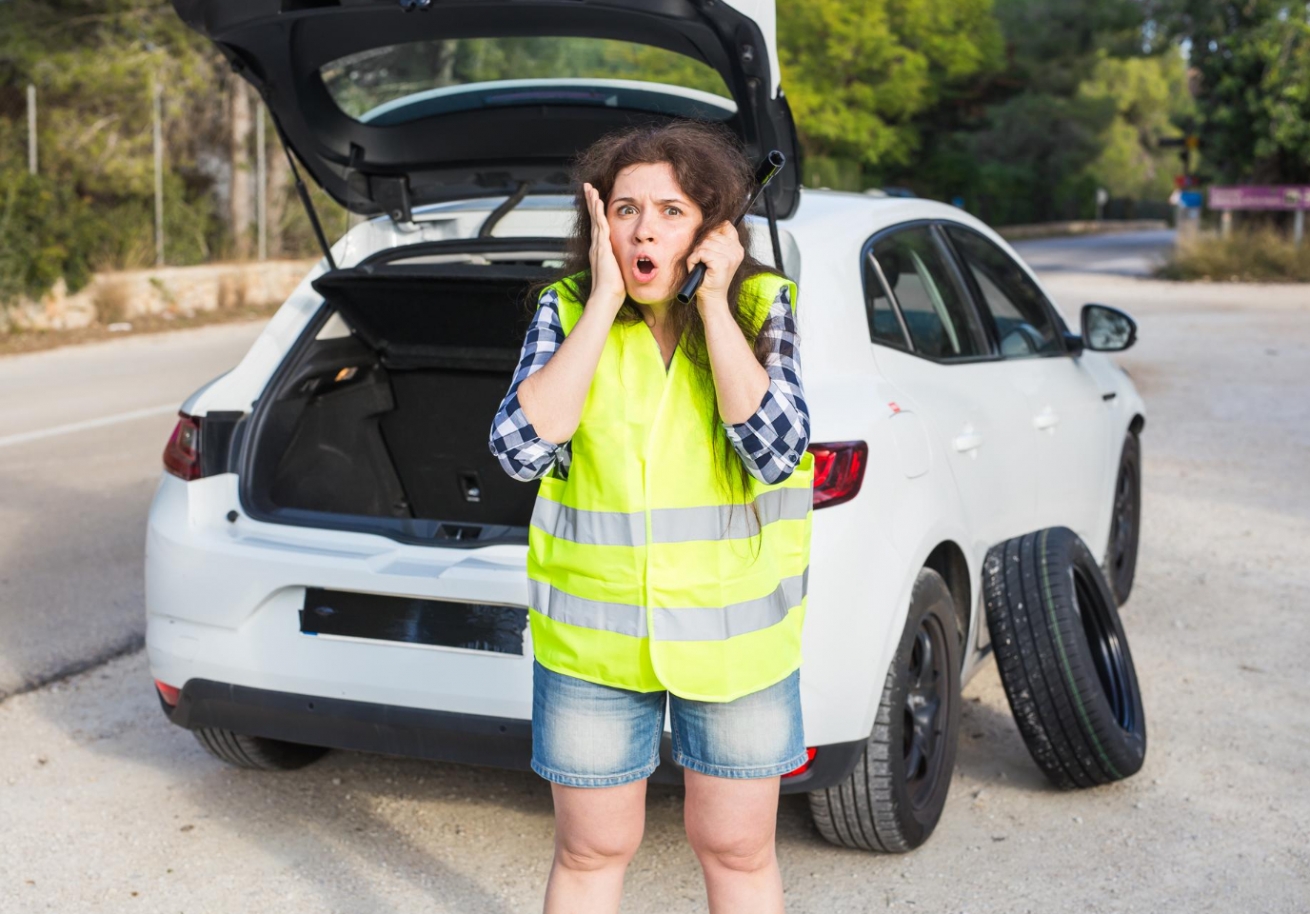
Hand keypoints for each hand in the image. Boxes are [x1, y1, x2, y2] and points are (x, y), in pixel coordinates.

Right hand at [583, 182, 625, 311]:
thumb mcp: (617, 272)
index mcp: (600, 251)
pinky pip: (600, 225)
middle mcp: (596, 246)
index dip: (596, 213)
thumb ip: (619, 264)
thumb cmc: (613, 289)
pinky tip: (597, 201)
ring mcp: (598, 245)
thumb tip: (627, 264)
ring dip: (593, 202)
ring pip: (595, 218)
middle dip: (591, 202)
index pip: (598, 227)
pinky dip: (598, 212)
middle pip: (593, 218)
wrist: (606, 296)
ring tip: (590, 189)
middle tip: (588, 188)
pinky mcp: (602, 247)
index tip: (595, 201)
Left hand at [686, 220, 744, 309]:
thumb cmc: (710, 279)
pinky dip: (693, 261)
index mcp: (737, 248)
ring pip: (705, 243)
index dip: (713, 232)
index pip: (726, 226)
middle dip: (701, 247)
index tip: (707, 245)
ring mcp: (730, 257)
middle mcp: (736, 251)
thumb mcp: (716, 257)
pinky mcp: (722, 263)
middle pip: (711, 234)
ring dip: (696, 255)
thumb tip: (708, 226)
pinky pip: (701, 253)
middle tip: (702, 261)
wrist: (712, 299)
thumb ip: (716, 241)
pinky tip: (697, 269)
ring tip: (700, 266)